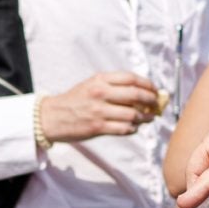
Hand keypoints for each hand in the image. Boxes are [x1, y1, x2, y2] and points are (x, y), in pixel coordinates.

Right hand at [37, 72, 161, 143]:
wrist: (52, 117)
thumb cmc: (75, 100)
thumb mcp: (92, 85)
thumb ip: (114, 86)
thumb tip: (142, 91)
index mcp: (100, 80)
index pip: (131, 78)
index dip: (148, 84)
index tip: (155, 90)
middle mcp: (100, 93)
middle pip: (135, 95)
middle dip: (151, 100)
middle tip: (156, 104)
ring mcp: (99, 111)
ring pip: (133, 114)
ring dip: (145, 117)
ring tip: (148, 118)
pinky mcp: (97, 127)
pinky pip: (124, 129)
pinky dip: (133, 129)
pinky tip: (134, 127)